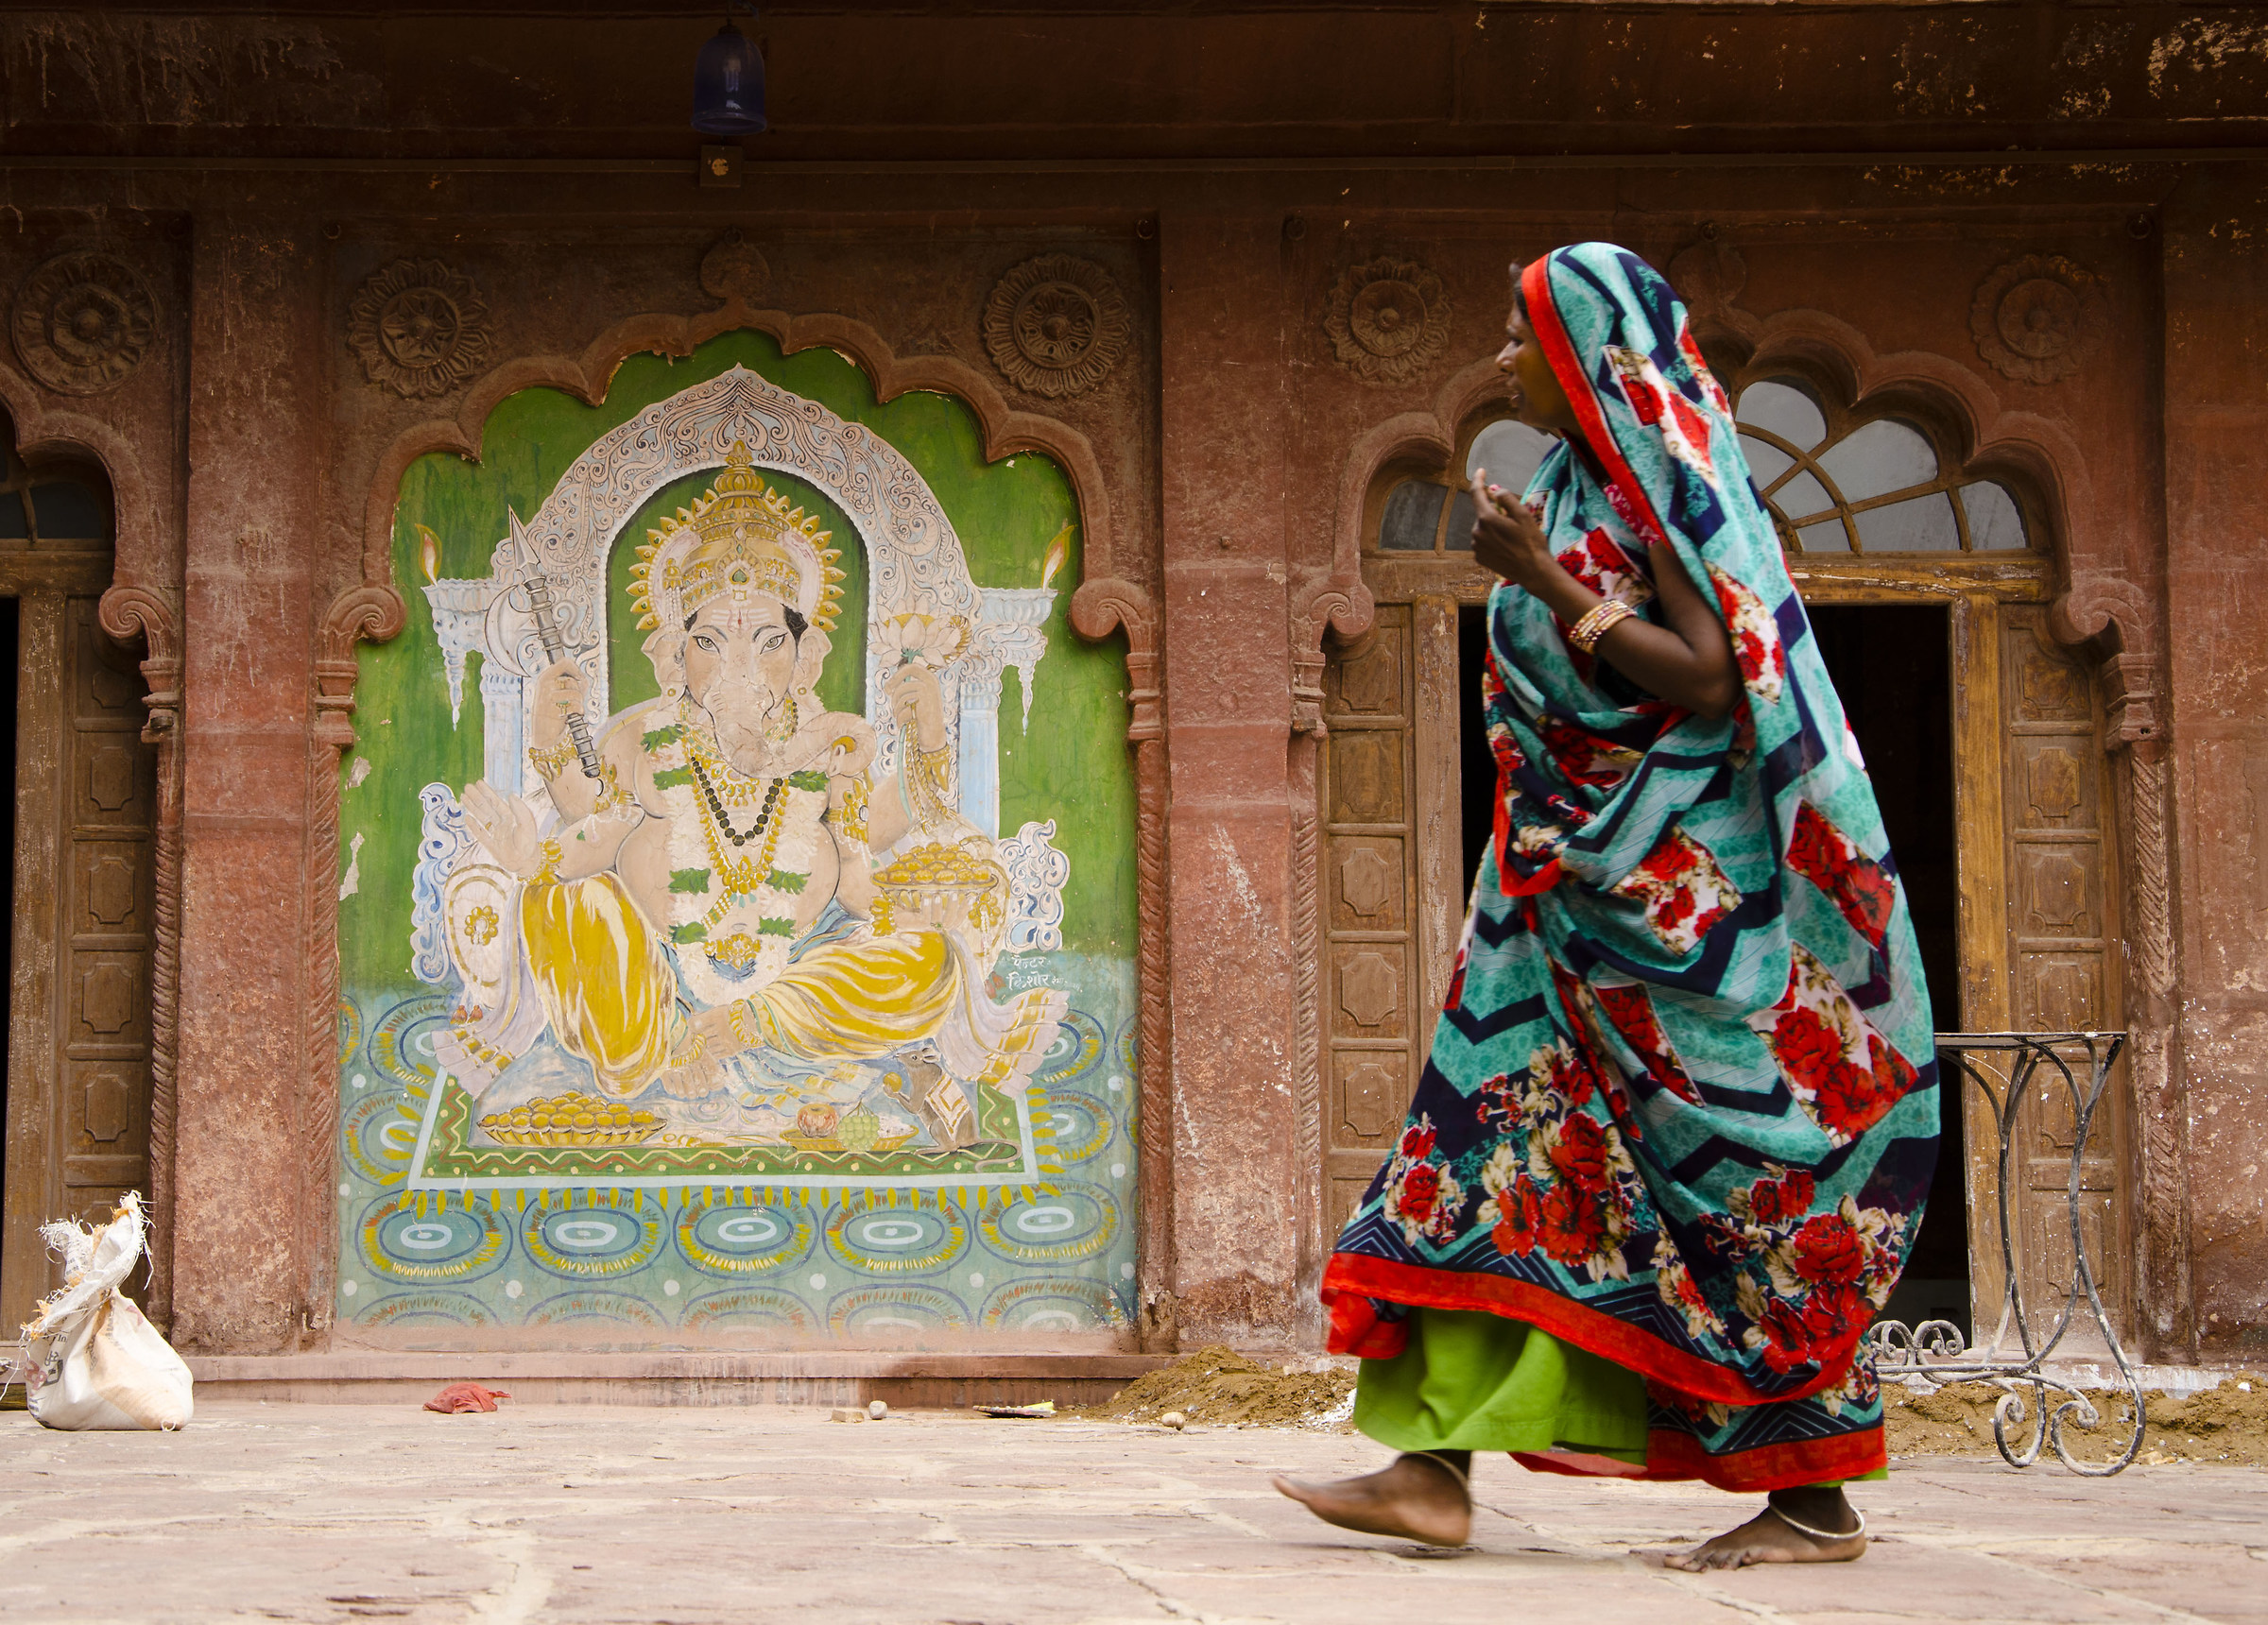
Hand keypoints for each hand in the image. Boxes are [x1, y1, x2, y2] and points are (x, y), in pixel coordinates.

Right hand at [460, 780, 542, 877]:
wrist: (526, 863)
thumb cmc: (529, 843)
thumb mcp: (527, 824)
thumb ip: (520, 810)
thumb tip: (510, 795)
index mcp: (511, 817)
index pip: (496, 802)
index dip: (487, 792)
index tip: (479, 783)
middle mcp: (502, 824)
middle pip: (486, 807)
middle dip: (477, 797)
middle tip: (467, 787)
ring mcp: (496, 834)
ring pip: (481, 817)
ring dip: (473, 807)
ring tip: (464, 797)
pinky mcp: (491, 845)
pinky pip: (480, 833)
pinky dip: (473, 826)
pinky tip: (467, 817)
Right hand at [531, 657, 585, 749]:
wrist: (544, 732)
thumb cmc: (555, 711)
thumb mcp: (562, 692)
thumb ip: (574, 682)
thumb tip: (582, 678)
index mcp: (545, 677)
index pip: (564, 662)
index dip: (576, 670)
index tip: (579, 679)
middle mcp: (545, 685)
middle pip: (572, 680)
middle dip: (579, 691)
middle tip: (575, 700)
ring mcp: (547, 697)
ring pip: (575, 693)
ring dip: (579, 702)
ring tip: (572, 708)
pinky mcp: (553, 710)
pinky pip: (575, 706)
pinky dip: (578, 711)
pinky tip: (572, 715)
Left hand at [883, 661, 946, 751]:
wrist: (934, 734)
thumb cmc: (923, 717)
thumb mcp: (919, 699)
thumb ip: (909, 688)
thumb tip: (890, 684)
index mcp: (931, 679)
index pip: (912, 667)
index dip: (898, 673)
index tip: (890, 685)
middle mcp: (931, 682)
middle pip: (907, 672)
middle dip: (894, 680)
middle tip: (886, 691)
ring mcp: (928, 691)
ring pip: (901, 692)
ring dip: (895, 706)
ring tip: (897, 715)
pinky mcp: (923, 703)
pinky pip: (903, 706)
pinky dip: (899, 717)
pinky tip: (902, 724)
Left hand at [1467, 469, 1555, 588]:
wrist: (1533, 572)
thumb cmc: (1531, 542)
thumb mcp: (1523, 515)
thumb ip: (1506, 498)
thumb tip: (1493, 490)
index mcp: (1487, 519)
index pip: (1476, 493)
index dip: (1478, 480)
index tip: (1481, 471)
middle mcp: (1477, 532)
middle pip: (1483, 513)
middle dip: (1495, 512)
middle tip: (1514, 522)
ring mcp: (1476, 546)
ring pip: (1483, 528)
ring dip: (1494, 527)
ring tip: (1512, 538)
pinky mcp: (1479, 557)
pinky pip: (1483, 541)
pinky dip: (1492, 539)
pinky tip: (1506, 547)